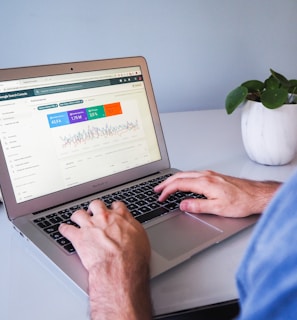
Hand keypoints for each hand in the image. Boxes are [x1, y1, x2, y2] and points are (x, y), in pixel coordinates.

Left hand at [59, 200, 151, 319]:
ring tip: (76, 218)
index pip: (117, 205)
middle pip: (96, 204)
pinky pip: (67, 229)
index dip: (113, 207)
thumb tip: (132, 227)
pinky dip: (64, 229)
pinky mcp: (79, 237)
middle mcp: (105, 218)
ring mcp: (90, 226)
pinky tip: (63, 229)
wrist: (120, 267)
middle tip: (93, 212)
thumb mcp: (141, 238)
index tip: (112, 210)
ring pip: (79, 213)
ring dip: (77, 216)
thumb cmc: (133, 256)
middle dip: (94, 207)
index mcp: (121, 217)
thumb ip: (133, 228)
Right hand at [154, 170, 280, 217]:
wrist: (257, 195)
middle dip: (166, 183)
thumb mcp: (218, 208)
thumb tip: (183, 205)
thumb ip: (198, 206)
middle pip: (180, 176)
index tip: (161, 197)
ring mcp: (211, 174)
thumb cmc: (242, 201)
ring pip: (186, 174)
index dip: (167, 191)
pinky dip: (183, 178)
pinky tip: (183, 183)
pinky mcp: (214, 176)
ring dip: (174, 180)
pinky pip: (193, 175)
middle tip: (157, 189)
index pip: (179, 184)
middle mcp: (206, 176)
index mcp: (205, 183)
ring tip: (166, 186)